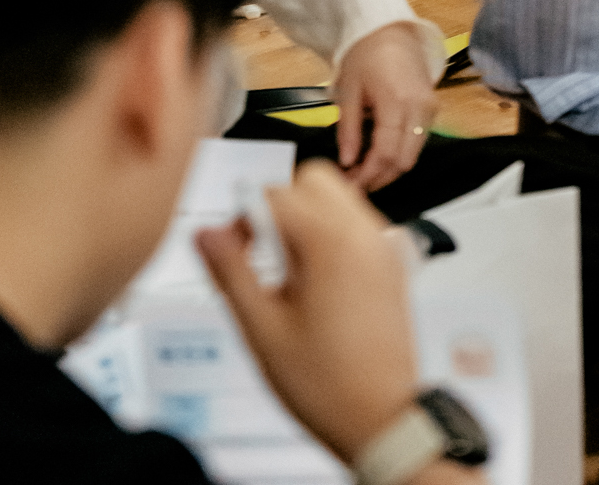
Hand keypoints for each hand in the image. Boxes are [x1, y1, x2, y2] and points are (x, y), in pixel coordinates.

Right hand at [198, 161, 416, 463]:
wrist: (381, 419)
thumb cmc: (328, 386)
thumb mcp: (263, 331)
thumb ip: (231, 273)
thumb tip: (206, 235)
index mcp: (331, 242)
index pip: (276, 193)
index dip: (244, 218)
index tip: (233, 249)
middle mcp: (364, 234)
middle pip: (314, 179)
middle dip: (280, 204)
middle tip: (262, 253)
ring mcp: (383, 247)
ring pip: (338, 198)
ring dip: (306, 219)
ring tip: (289, 277)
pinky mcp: (392, 264)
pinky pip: (357, 225)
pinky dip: (331, 235)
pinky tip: (315, 285)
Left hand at [335, 22, 435, 190]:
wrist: (389, 29)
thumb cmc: (366, 54)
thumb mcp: (349, 90)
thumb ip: (349, 130)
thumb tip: (346, 163)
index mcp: (397, 101)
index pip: (385, 153)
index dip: (367, 175)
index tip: (349, 185)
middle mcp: (420, 107)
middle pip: (404, 161)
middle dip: (379, 177)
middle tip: (354, 182)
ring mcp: (430, 108)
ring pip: (413, 155)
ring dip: (390, 168)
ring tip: (363, 170)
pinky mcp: (432, 108)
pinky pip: (418, 141)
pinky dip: (399, 153)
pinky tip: (379, 153)